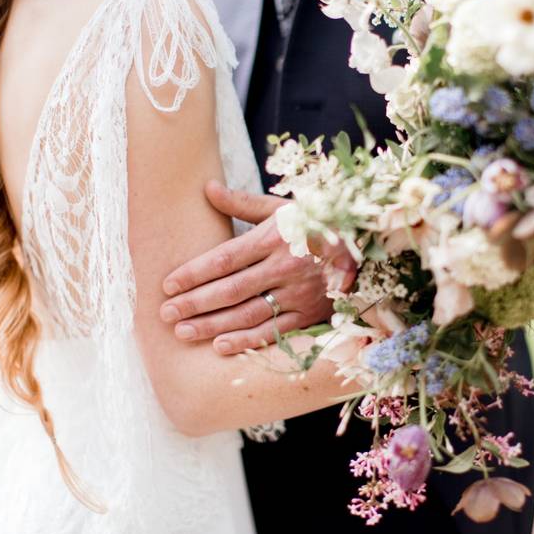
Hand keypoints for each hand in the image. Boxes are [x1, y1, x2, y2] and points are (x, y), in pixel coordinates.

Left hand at [160, 181, 356, 354]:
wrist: (367, 243)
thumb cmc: (316, 222)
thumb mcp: (282, 208)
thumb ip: (242, 203)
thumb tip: (207, 188)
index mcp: (275, 237)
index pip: (225, 258)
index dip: (193, 273)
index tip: (167, 285)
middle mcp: (285, 266)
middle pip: (231, 289)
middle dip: (195, 303)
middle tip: (166, 314)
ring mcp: (299, 293)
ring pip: (249, 313)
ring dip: (213, 325)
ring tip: (183, 332)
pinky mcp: (310, 314)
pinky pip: (274, 330)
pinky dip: (247, 340)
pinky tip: (220, 346)